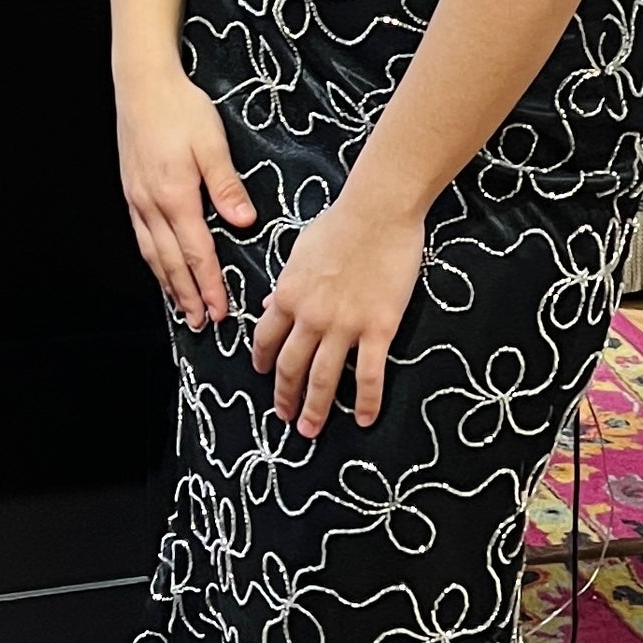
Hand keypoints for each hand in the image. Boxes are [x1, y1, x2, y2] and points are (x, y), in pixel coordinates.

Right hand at [116, 63, 255, 329]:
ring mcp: (137, 199)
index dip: (209, 285)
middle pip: (171, 263)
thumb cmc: (180, 109)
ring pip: (152, 254)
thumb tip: (244, 223)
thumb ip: (227, 187)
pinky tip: (160, 268)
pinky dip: (152, 261)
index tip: (221, 310)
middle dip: (188, 296)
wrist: (142, 84)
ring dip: (168, 284)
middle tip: (202, 323)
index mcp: (176, 197)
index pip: (196, 253)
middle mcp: (151, 205)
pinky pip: (142, 237)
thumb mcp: (212, 144)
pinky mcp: (131, 191)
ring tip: (182, 307)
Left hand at [252, 185, 422, 434]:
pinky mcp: (378, 328)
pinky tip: (366, 419)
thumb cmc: (340, 222)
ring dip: (315, 409)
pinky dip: (367, 401)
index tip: (265, 376)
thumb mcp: (298, 251)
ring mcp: (344, 326)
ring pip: (323, 378)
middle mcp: (310, 317)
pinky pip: (370, 374)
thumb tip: (270, 306)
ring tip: (310, 430)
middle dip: (284, 397)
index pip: (266, 339)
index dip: (264, 362)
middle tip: (285, 417)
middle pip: (291, 367)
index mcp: (288, 295)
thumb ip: (286, 284)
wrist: (378, 211)